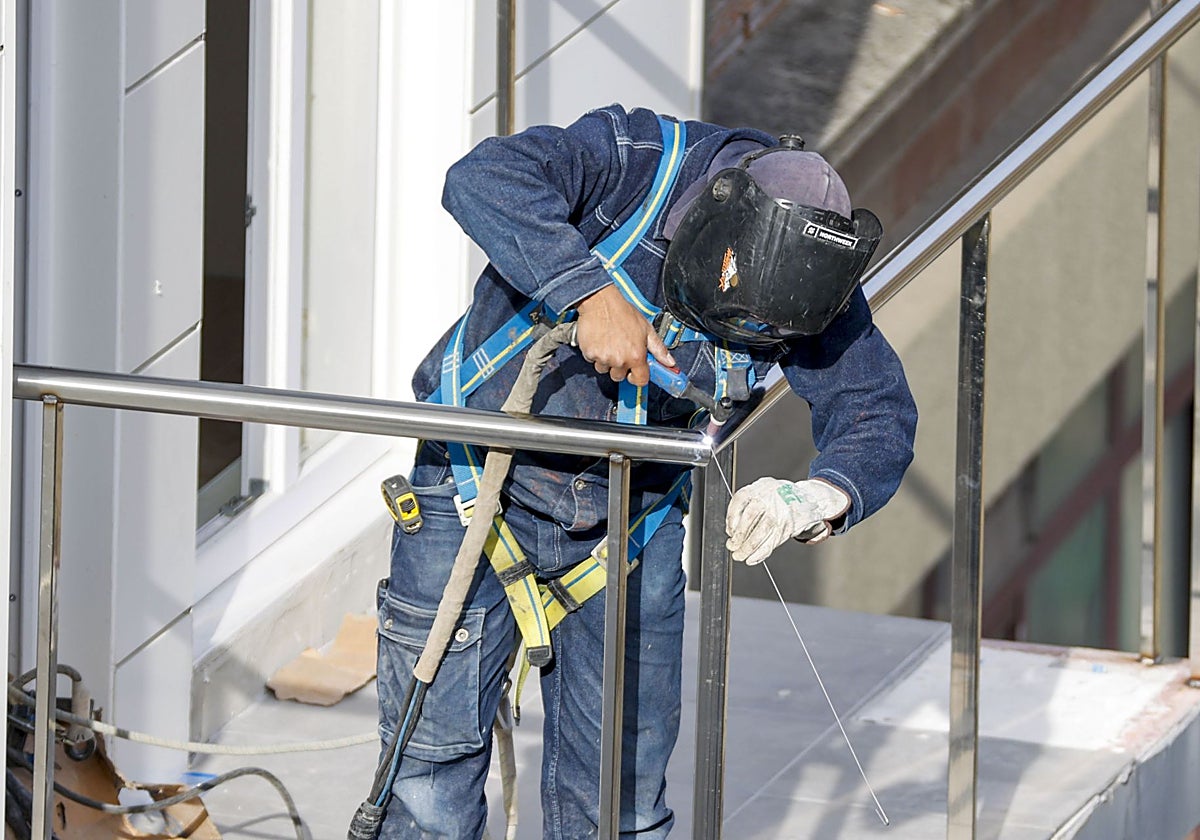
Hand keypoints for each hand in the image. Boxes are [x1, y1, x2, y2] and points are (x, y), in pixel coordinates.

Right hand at [574, 285, 673, 385]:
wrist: (600, 301)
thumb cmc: (622, 312)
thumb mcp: (646, 329)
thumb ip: (658, 348)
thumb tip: (669, 361)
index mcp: (636, 356)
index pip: (640, 380)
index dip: (638, 377)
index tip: (635, 373)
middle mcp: (620, 359)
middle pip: (619, 377)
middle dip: (620, 367)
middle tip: (620, 350)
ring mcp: (604, 358)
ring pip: (605, 369)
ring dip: (606, 360)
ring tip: (609, 343)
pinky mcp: (590, 353)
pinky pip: (592, 360)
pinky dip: (595, 353)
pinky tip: (600, 340)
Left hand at [725, 478, 850, 564]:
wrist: (809, 498)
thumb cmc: (778, 497)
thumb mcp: (763, 490)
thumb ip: (747, 504)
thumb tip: (731, 531)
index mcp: (761, 486)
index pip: (740, 500)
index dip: (731, 518)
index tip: (729, 531)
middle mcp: (771, 498)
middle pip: (749, 518)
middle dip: (738, 536)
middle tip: (731, 546)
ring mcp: (781, 512)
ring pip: (760, 534)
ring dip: (747, 549)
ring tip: (739, 555)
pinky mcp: (788, 527)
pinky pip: (771, 543)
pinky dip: (759, 554)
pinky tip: (751, 559)